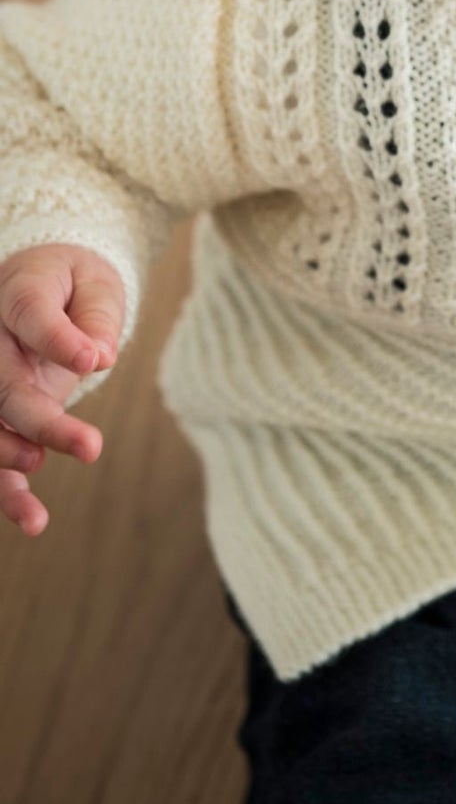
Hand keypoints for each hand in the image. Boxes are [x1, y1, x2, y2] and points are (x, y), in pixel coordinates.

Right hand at [0, 244, 124, 535]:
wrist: (46, 285)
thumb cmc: (74, 284)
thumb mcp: (95, 283)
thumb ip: (96, 315)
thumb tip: (99, 354)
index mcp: (16, 293)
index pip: (29, 314)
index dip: (57, 340)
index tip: (94, 360)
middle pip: (4, 386)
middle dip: (41, 421)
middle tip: (91, 447)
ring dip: (11, 463)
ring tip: (40, 509)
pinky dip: (7, 488)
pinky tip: (33, 519)